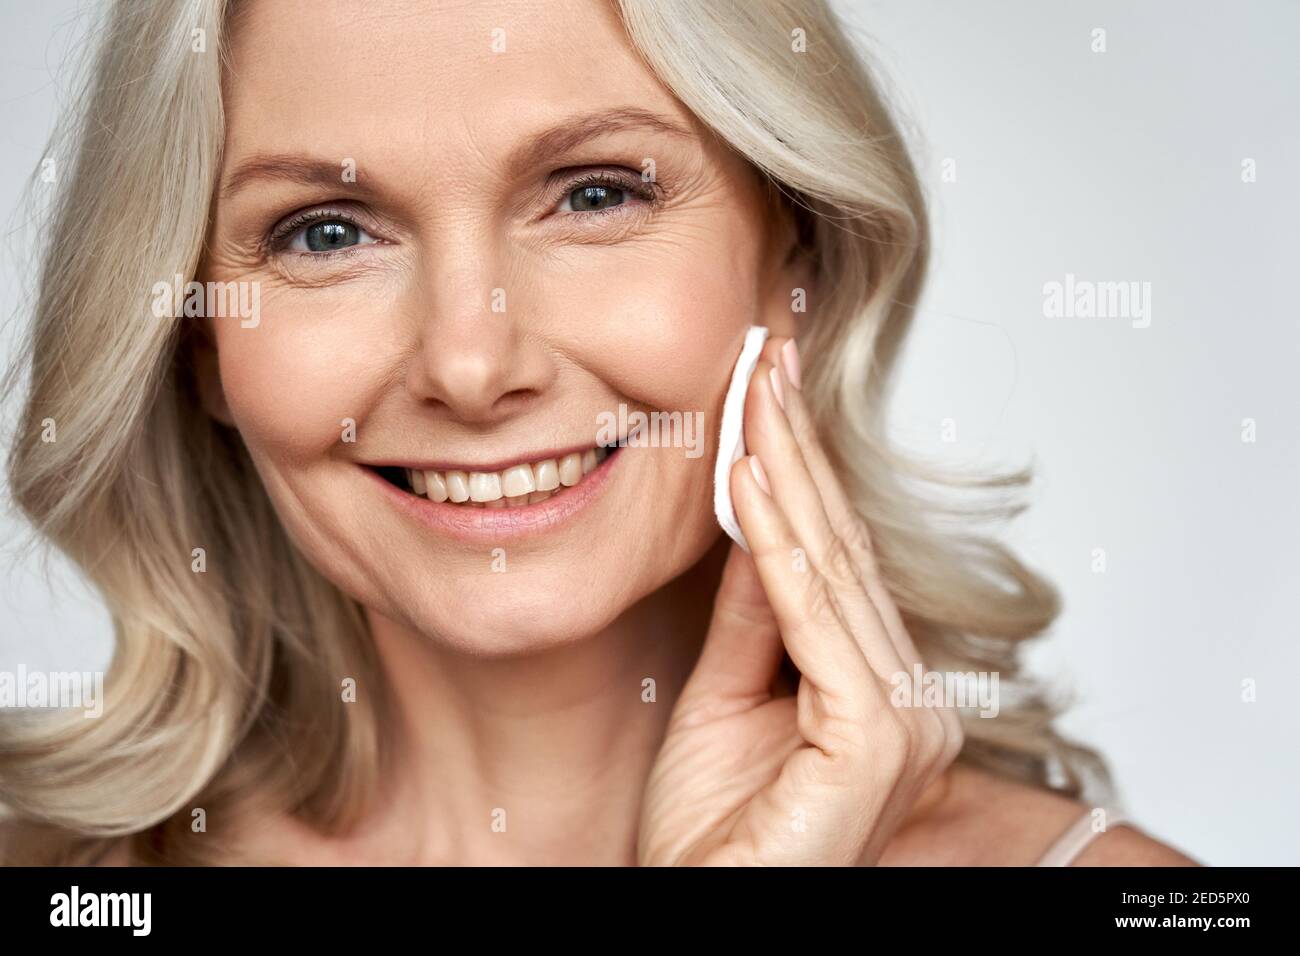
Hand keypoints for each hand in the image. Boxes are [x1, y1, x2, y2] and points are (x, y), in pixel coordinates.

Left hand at [638, 336, 963, 865]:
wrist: (703, 909)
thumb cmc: (712, 833)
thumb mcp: (723, 697)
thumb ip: (751, 615)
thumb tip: (755, 521)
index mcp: (881, 690)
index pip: (833, 561)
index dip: (799, 473)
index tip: (768, 393)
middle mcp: (911, 698)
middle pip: (839, 551)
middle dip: (797, 449)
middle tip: (768, 359)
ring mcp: (904, 718)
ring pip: (829, 570)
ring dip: (786, 474)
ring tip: (756, 392)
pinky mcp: (876, 736)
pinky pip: (813, 617)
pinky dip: (779, 544)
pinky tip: (753, 477)